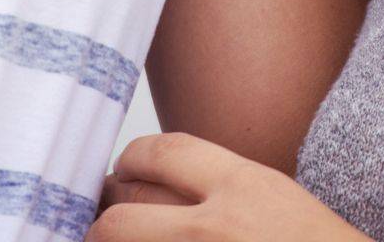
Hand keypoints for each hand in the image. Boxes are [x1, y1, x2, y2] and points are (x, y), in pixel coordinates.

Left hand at [88, 132, 370, 240]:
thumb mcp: (278, 201)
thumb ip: (223, 190)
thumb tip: (160, 191)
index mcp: (243, 187)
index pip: (162, 152)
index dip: (131, 158)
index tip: (124, 169)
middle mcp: (213, 230)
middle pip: (121, 214)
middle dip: (106, 219)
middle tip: (105, 223)